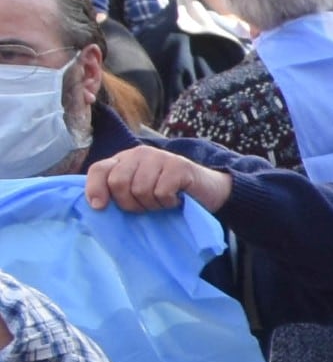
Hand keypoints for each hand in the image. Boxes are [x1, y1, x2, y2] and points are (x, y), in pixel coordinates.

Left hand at [81, 142, 227, 214]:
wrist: (208, 190)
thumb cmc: (170, 193)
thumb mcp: (139, 191)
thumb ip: (117, 191)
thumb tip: (94, 205)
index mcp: (125, 159)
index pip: (100, 169)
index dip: (95, 188)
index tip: (99, 207)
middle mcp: (140, 153)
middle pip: (118, 183)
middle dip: (130, 203)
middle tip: (146, 206)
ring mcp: (160, 157)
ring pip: (140, 190)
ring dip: (153, 205)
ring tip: (163, 202)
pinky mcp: (179, 165)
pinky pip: (161, 192)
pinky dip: (168, 202)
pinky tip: (176, 198)